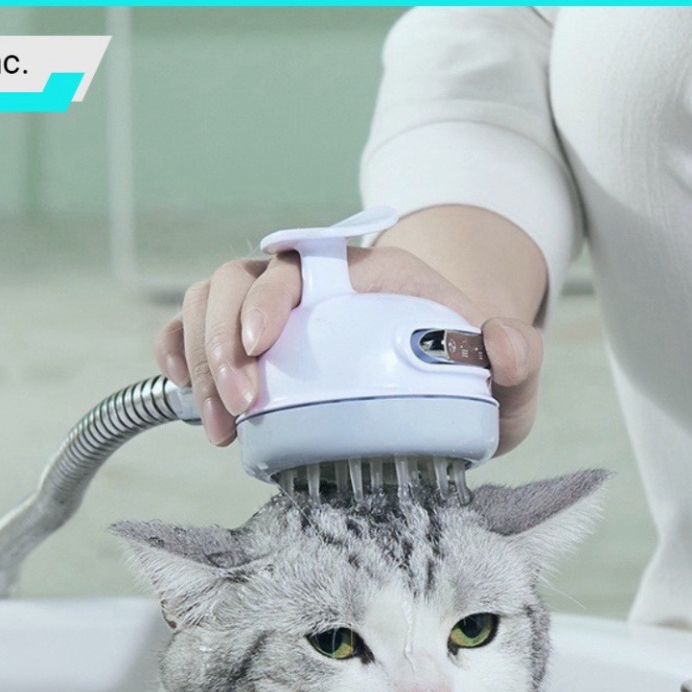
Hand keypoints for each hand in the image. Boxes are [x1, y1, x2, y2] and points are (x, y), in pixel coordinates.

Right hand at [155, 243, 542, 452]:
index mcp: (353, 274)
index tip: (263, 349)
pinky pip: (187, 333)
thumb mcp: (497, 370)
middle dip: (221, 342)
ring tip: (221, 429)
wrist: (432, 373)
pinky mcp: (243, 347)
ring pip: (201, 306)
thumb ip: (515, 358)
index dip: (265, 297)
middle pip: (231, 282)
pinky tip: (183, 392)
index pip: (293, 261)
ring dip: (198, 361)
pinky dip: (175, 354)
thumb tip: (503, 345)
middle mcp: (300, 287)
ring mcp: (265, 315)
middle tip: (240, 408)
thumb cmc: (458, 368)